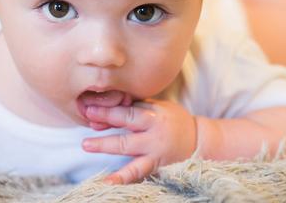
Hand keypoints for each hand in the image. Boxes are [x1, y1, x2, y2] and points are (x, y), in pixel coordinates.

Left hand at [81, 99, 196, 184]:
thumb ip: (136, 106)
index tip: (90, 104)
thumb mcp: (159, 107)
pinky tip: (107, 182)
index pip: (129, 107)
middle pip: (127, 121)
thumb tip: (107, 104)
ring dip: (105, 145)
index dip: (109, 106)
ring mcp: (154, 149)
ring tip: (86, 144)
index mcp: (155, 113)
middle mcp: (154, 130)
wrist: (200, 142)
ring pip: (128, 146)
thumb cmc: (174, 120)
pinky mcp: (155, 165)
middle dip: (106, 117)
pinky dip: (122, 178)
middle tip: (87, 114)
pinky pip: (137, 172)